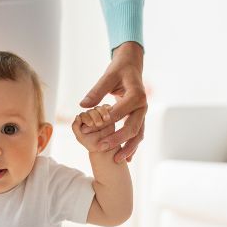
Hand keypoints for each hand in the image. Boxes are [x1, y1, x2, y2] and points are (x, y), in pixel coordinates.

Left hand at [71, 105, 116, 153]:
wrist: (104, 147)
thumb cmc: (91, 143)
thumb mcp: (81, 137)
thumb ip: (75, 127)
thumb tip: (77, 116)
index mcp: (82, 120)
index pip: (82, 115)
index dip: (86, 118)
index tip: (91, 124)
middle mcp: (89, 116)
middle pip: (91, 111)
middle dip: (95, 116)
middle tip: (99, 124)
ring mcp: (98, 114)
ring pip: (99, 108)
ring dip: (102, 112)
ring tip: (106, 119)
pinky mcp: (107, 114)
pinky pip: (106, 107)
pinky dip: (108, 107)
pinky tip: (110, 109)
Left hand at [80, 41, 146, 162]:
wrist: (132, 66)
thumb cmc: (119, 70)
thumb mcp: (108, 76)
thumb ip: (96, 91)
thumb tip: (83, 105)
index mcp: (136, 95)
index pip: (121, 111)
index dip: (106, 121)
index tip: (90, 128)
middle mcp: (143, 106)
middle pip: (132, 127)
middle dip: (117, 139)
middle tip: (102, 148)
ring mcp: (142, 114)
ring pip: (138, 134)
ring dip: (128, 148)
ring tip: (117, 159)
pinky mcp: (140, 118)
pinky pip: (137, 135)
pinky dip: (132, 147)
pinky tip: (126, 159)